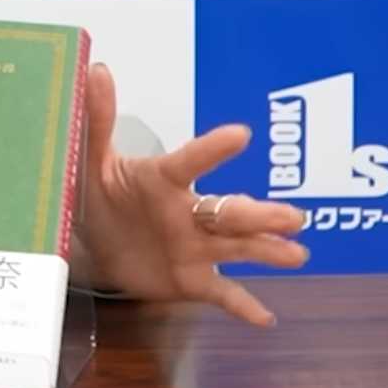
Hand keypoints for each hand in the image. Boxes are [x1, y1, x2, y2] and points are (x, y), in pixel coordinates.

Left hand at [72, 61, 309, 325]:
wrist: (97, 244)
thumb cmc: (102, 195)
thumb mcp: (91, 161)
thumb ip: (97, 120)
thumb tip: (96, 70)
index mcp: (164, 180)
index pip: (189, 162)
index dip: (212, 150)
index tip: (241, 134)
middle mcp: (189, 212)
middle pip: (228, 211)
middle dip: (260, 214)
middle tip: (293, 216)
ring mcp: (196, 247)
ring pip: (236, 247)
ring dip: (267, 250)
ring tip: (296, 254)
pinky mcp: (193, 279)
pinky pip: (222, 293)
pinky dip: (242, 305)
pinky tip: (265, 318)